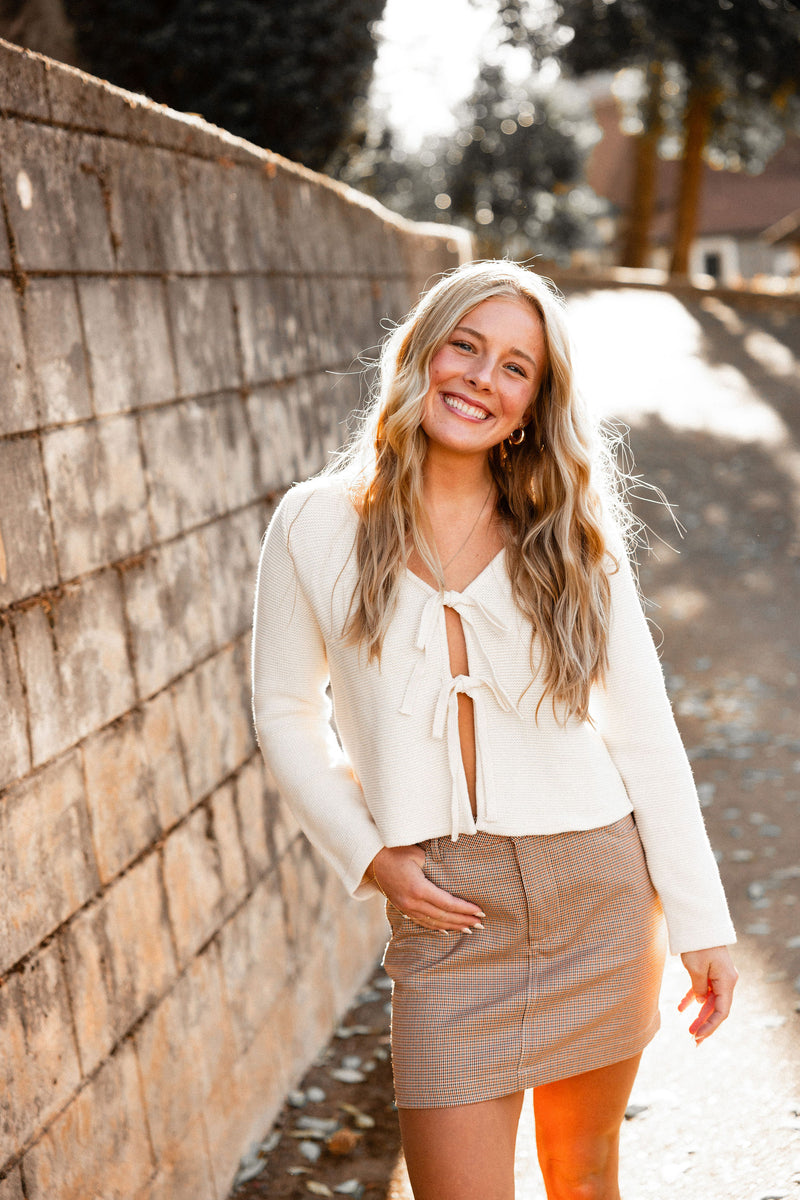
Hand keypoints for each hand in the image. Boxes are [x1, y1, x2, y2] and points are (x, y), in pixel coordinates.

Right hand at [368, 845, 484, 932]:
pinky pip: (422, 921)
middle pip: (443, 916)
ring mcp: (406, 907)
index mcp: (418, 889)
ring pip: (433, 922)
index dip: (465, 909)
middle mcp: (412, 902)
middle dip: (463, 920)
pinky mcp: (401, 908)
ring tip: (469, 929)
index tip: (480, 911)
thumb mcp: (418, 854)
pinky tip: (446, 930)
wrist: (372, 858)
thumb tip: (453, 873)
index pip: (448, 903)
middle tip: (481, 924)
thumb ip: (435, 866)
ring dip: (452, 926)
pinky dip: (436, 927)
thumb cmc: (396, 850)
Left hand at [678, 945, 737, 1042]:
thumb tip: (701, 1003)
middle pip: (717, 1009)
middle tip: (693, 1041)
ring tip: (688, 1030)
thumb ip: (699, 988)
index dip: (710, 1026)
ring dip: (699, 1015)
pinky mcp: (709, 972)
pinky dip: (692, 999)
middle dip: (705, 1025)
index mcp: (727, 982)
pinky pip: (701, 989)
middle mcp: (726, 981)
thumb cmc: (698, 944)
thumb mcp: (696, 968)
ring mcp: (718, 976)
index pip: (722, 1011)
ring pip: (709, 1001)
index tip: (697, 1036)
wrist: (699, 922)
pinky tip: (680, 1008)